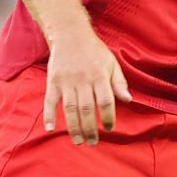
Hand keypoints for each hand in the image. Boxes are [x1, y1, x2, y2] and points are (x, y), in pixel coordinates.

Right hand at [44, 27, 131, 145]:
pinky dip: (49, 115)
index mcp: (99, 76)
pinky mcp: (53, 81)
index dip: (108, 117)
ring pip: (70, 109)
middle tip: (93, 142)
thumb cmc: (94, 50)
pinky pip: (50, 101)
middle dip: (91, 129)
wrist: (70, 34)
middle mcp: (83, 80)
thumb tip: (128, 100)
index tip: (109, 128)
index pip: (105, 102)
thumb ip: (119, 82)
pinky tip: (50, 129)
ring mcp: (66, 81)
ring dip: (73, 127)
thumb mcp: (111, 63)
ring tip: (78, 141)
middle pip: (87, 109)